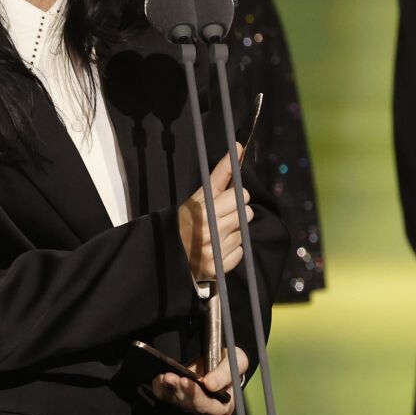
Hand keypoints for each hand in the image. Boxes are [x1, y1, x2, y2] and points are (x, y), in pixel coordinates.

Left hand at [147, 346, 249, 414]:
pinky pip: (167, 396)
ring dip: (168, 389)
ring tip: (163, 377)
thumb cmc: (231, 363)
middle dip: (178, 390)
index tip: (187, 381)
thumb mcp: (236, 362)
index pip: (207, 404)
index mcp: (223, 405)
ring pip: (176, 401)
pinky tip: (159, 379)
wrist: (222, 360)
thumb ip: (224, 374)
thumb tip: (210, 384)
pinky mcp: (179, 397)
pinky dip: (161, 388)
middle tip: (170, 377)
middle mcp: (205, 409)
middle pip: (189, 404)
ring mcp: (191, 404)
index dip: (195, 394)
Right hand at [179, 147, 248, 279]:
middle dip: (237, 213)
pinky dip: (232, 250)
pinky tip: (218, 248)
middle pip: (245, 213)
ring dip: (234, 232)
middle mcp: (209, 231)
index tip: (225, 201)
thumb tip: (238, 146)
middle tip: (221, 218)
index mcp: (204, 210)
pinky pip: (240, 251)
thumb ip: (221, 174)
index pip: (239, 196)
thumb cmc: (186, 219)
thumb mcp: (199, 196)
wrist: (170, 253)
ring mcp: (214, 250)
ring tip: (217, 234)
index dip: (234, 197)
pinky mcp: (219, 268)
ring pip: (243, 232)